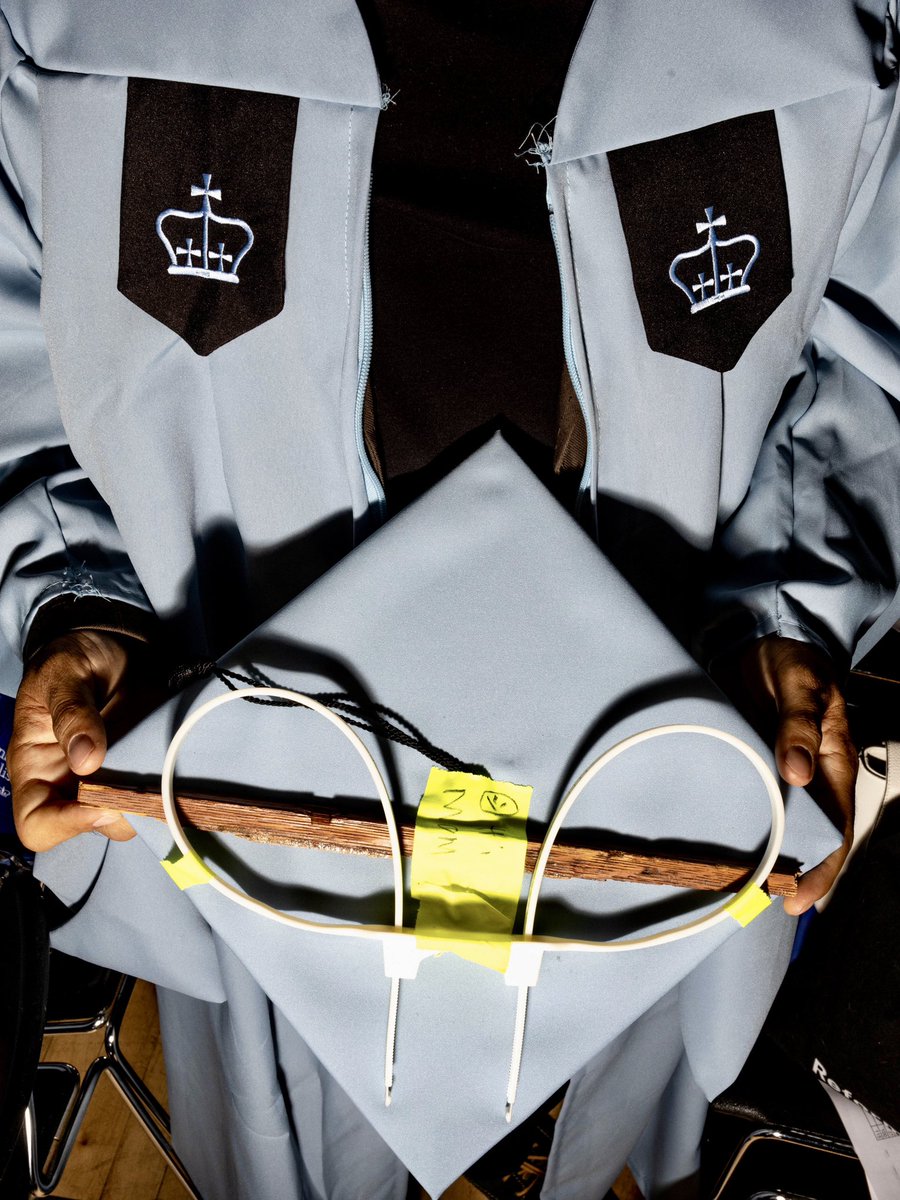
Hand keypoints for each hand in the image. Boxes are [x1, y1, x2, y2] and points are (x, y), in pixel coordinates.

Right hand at [9, 630, 150, 850]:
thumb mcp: (63, 674)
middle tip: (147, 786)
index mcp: (36, 767)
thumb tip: (86, 759)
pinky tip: (179, 768)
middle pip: (91, 826)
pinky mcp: (138, 769)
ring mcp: (108, 779)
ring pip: (129, 814)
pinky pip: (153, 793)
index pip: (36, 822)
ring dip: (150, 801)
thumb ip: (71, 712)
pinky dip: (168, 787)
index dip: (64, 825)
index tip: (101, 804)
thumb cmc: (72, 659)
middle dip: (121, 813)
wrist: (109, 645)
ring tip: (166, 771)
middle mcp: (69, 783)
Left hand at [738, 635, 856, 915]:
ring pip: (776, 826)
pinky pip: (747, 803)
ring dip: (764, 856)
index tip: (798, 901)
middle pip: (805, 839)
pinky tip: (720, 847)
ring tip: (739, 888)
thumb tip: (795, 772)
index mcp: (832, 764)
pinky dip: (738, 827)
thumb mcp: (802, 685)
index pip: (834, 831)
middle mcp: (807, 778)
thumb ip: (799, 725)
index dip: (821, 870)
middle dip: (791, 875)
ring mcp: (776, 774)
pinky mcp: (748, 765)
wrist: (758, 641)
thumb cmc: (792, 663)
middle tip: (761, 904)